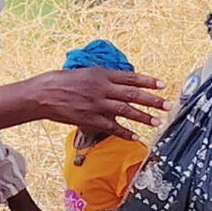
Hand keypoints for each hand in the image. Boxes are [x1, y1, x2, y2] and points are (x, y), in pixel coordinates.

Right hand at [24, 67, 165, 141]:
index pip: (131, 77)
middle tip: (168, 105)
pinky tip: (135, 136)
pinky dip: (124, 132)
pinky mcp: (90, 119)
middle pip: (133, 94)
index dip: (148, 81)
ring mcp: (96, 105)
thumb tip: (122, 83)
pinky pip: (111, 127)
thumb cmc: (63, 82)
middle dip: (152, 100)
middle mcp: (102, 89)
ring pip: (125, 111)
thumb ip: (105, 78)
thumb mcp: (86, 73)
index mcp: (102, 75)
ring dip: (143, 117)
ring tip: (157, 121)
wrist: (43, 94)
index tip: (162, 85)